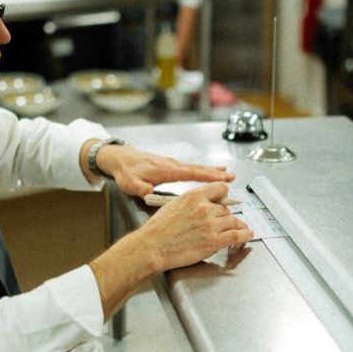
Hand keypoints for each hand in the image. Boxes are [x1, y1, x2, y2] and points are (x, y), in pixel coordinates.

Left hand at [98, 145, 233, 196]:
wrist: (120, 158)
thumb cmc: (125, 171)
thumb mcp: (129, 183)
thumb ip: (140, 188)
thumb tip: (147, 192)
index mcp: (165, 170)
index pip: (190, 173)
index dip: (207, 176)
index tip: (221, 178)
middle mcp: (172, 165)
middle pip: (198, 169)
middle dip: (215, 173)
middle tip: (232, 177)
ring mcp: (172, 164)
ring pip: (196, 167)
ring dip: (212, 171)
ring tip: (228, 174)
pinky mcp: (171, 165)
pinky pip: (191, 167)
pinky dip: (203, 169)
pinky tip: (210, 171)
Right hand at [133, 182, 253, 272]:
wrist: (153, 246)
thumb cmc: (158, 228)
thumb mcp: (174, 204)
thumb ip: (192, 201)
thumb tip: (202, 202)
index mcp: (194, 196)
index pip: (220, 188)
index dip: (224, 194)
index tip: (226, 199)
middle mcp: (205, 208)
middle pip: (226, 208)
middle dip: (225, 215)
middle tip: (225, 220)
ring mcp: (211, 225)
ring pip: (233, 221)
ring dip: (237, 225)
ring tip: (242, 227)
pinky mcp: (214, 241)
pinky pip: (236, 235)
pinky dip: (244, 234)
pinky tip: (247, 234)